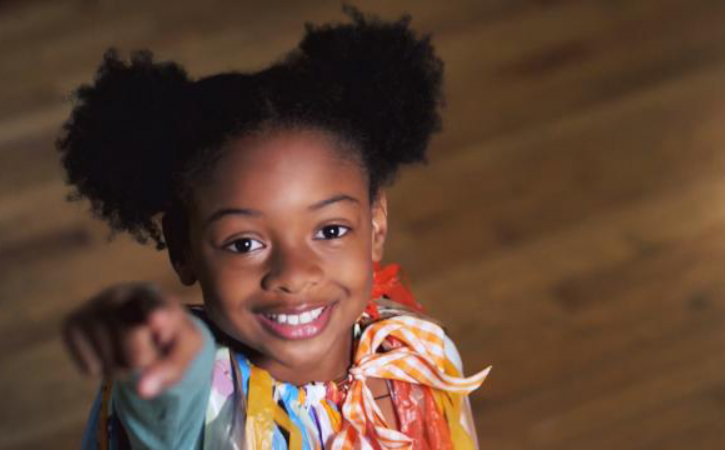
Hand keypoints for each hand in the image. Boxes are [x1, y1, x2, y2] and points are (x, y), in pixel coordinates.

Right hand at [62, 283, 202, 397]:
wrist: (137, 326)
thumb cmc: (166, 335)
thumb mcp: (184, 347)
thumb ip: (173, 365)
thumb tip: (142, 390)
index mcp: (152, 295)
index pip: (155, 305)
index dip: (158, 313)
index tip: (158, 320)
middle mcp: (119, 294)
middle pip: (133, 342)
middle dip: (146, 358)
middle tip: (150, 348)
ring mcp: (92, 307)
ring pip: (109, 362)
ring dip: (124, 369)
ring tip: (128, 350)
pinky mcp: (71, 324)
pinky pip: (90, 369)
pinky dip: (102, 372)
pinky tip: (108, 353)